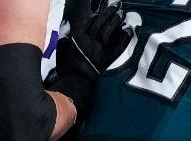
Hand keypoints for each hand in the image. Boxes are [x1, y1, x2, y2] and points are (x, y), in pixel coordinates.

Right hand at [50, 2, 132, 116]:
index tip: (101, 12)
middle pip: (101, 23)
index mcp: (78, 37)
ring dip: (116, 21)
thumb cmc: (68, 68)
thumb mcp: (62, 49)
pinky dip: (123, 37)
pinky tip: (127, 30)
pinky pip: (118, 45)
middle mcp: (90, 40)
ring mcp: (101, 49)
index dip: (97, 15)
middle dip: (109, 13)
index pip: (89, 21)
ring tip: (121, 13)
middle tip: (116, 6)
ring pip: (110, 31)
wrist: (77, 83)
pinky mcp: (109, 58)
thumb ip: (66, 38)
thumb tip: (68, 28)